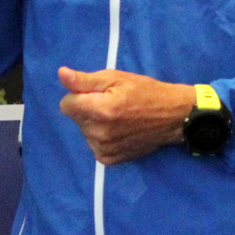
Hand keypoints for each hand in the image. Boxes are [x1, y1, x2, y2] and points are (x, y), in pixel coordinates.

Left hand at [57, 67, 192, 164]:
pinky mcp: (108, 159)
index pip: (65, 105)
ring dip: (95, 124)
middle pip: (75, 118)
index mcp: (99, 110)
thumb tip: (61, 74)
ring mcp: (103, 149)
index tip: (98, 94)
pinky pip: (93, 145)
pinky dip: (102, 137)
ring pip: (84, 131)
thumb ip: (85, 80)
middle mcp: (98, 133)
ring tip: (118, 118)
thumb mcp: (117, 78)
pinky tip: (119, 131)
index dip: (79, 96)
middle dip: (88, 109)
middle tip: (112, 104)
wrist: (173, 117)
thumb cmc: (146, 92)